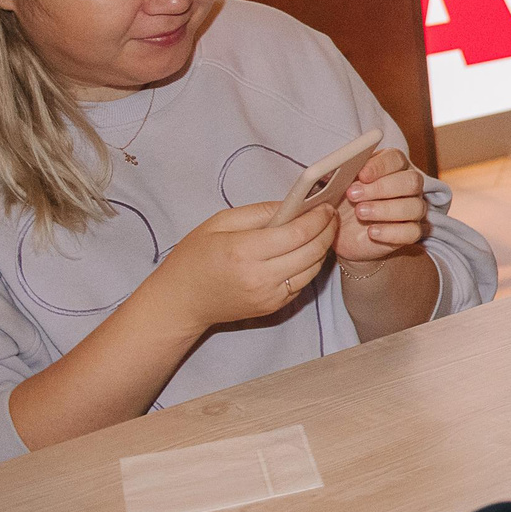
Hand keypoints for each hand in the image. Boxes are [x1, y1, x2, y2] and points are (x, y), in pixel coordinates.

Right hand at [139, 203, 339, 332]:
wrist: (181, 302)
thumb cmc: (194, 258)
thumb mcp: (219, 223)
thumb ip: (259, 212)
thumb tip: (293, 204)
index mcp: (244, 251)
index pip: (298, 232)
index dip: (319, 217)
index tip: (326, 206)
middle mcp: (260, 277)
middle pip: (313, 251)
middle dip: (328, 230)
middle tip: (330, 216)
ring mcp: (269, 296)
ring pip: (314, 268)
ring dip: (323, 248)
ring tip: (321, 231)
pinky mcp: (273, 307)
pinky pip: (303, 283)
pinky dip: (310, 266)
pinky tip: (305, 252)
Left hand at [333, 148, 428, 263]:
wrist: (342, 234)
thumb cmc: (342, 203)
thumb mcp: (335, 187)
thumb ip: (337, 174)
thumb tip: (330, 170)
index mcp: (392, 168)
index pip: (396, 159)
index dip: (380, 166)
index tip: (361, 175)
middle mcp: (408, 187)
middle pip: (411, 181)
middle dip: (382, 188)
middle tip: (353, 195)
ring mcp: (413, 210)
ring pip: (414, 206)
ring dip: (385, 209)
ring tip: (360, 213)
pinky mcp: (411, 232)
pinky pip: (412, 232)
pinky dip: (391, 232)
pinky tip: (371, 231)